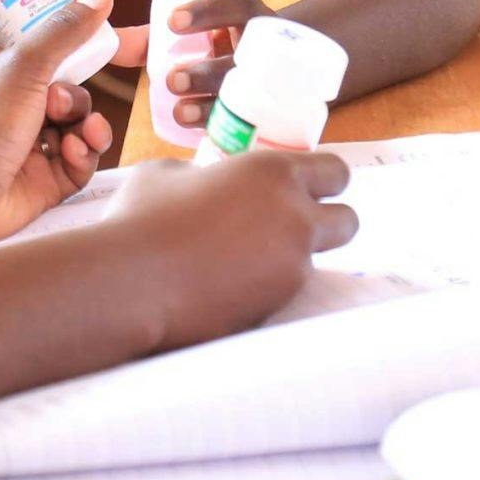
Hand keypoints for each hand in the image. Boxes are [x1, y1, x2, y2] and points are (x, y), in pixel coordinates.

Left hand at [0, 0, 119, 246]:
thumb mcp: (25, 64)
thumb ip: (65, 31)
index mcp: (4, 75)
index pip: (51, 58)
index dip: (77, 56)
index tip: (103, 47)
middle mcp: (16, 111)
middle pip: (72, 96)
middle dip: (75, 99)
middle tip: (57, 104)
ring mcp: (31, 149)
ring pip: (81, 131)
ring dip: (87, 128)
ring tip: (80, 133)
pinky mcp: (44, 184)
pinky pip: (80, 165)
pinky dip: (83, 156)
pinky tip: (74, 153)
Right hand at [105, 152, 358, 345]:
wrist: (131, 283)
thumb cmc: (141, 217)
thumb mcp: (167, 174)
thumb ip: (203, 175)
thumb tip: (204, 183)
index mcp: (273, 173)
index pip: (335, 171)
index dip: (322, 180)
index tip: (306, 188)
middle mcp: (295, 218)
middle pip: (348, 221)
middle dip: (328, 223)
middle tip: (291, 228)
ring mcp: (290, 267)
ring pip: (315, 261)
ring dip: (290, 259)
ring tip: (246, 262)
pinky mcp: (276, 308)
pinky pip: (286, 293)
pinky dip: (266, 288)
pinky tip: (230, 287)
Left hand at [152, 0, 279, 134]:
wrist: (288, 72)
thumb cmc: (224, 51)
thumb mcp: (201, 36)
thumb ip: (155, 40)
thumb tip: (110, 43)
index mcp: (250, 18)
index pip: (235, 6)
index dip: (205, 13)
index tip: (171, 23)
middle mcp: (270, 48)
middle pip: (245, 59)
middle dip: (207, 72)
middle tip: (172, 81)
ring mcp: (282, 84)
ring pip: (254, 98)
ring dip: (215, 107)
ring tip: (181, 113)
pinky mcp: (286, 119)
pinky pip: (268, 131)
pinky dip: (240, 138)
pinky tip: (211, 142)